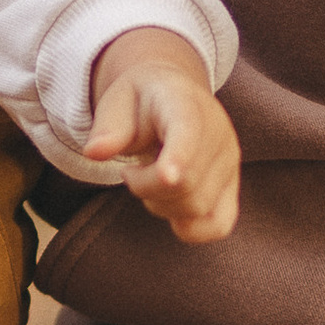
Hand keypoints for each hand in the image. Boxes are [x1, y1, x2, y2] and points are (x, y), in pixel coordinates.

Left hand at [84, 30, 240, 244]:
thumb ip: (108, 129)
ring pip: (197, 209)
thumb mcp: (118, 103)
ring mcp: (229, 163)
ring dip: (161, 205)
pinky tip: (171, 204)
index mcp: (185, 105)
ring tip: (151, 179)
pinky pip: (217, 226)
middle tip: (131, 171)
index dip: (179, 157)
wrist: (173, 96)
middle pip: (185, 184)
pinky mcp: (231, 189)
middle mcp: (218, 133)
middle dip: (145, 188)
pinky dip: (189, 228)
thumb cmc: (141, 103)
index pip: (188, 133)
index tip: (167, 176)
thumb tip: (93, 152)